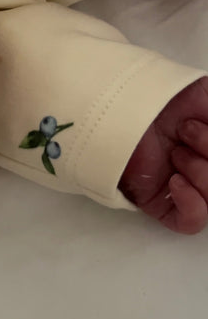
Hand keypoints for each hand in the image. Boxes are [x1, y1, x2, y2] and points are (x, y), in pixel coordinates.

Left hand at [119, 77, 207, 233]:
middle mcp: (195, 166)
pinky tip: (176, 182)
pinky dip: (192, 205)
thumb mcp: (204, 96)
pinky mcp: (158, 202)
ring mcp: (179, 186)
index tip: (205, 121)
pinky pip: (189, 222)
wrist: (119, 102)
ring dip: (202, 173)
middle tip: (187, 131)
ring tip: (177, 151)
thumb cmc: (158, 96)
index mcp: (203, 146)